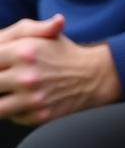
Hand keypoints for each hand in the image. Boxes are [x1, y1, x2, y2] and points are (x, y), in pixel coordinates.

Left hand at [0, 14, 121, 123]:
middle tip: (8, 79)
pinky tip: (26, 101)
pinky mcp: (38, 116)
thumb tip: (19, 31)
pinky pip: (12, 118)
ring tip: (12, 91)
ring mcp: (33, 98)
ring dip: (3, 99)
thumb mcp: (46, 33)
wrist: (93, 76)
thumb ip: (26, 28)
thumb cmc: (63, 53)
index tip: (4, 67)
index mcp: (24, 51)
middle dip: (1, 82)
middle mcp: (27, 76)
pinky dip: (16, 111)